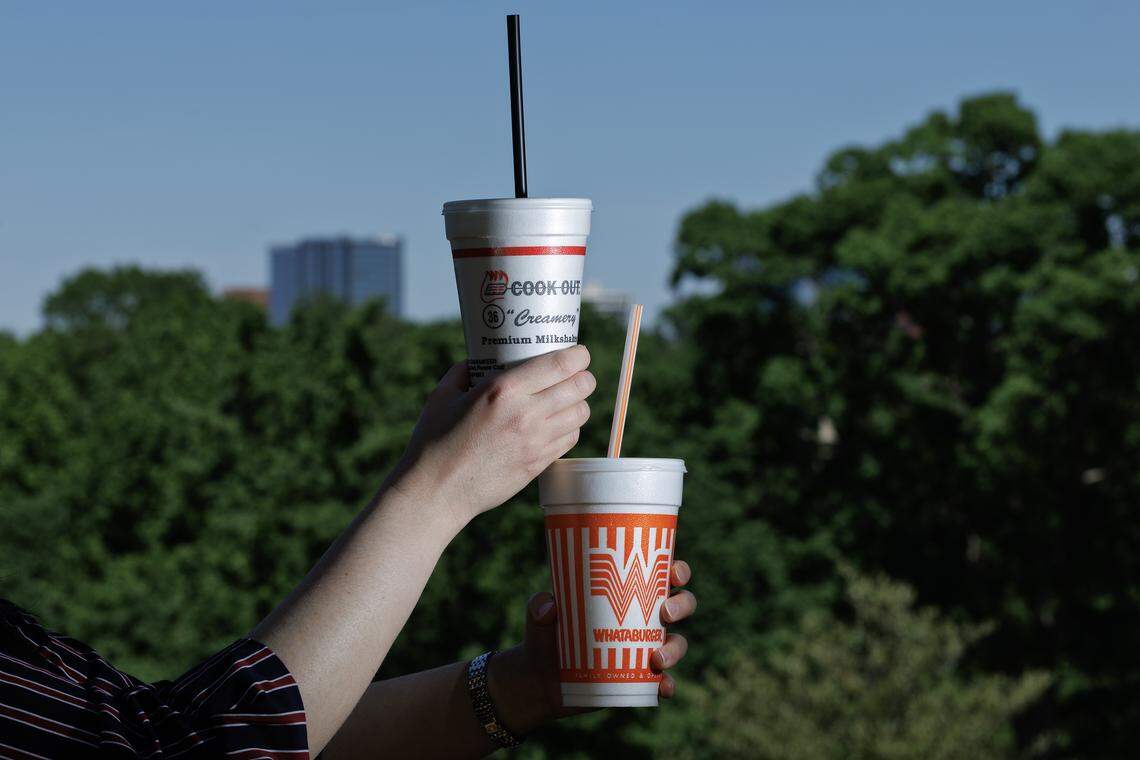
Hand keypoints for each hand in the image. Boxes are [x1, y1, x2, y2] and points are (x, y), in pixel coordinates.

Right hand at [395, 346, 595, 526]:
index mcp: (503, 390)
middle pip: (580, 387)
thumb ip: (461, 373)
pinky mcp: (538, 464)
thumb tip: (473, 362)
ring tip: (567, 400)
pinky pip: (570, 439)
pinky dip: (569, 428)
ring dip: (578, 403)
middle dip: (584, 377)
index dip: (578, 355)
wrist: (437, 490)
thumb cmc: (434, 441)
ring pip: (580, 414)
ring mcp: (535, 441)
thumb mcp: (442, 396)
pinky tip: (557, 425)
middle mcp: (526, 413)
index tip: (578, 353)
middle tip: (576, 375)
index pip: (560, 365)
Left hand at [487, 560, 696, 733]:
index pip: (661, 573)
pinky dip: (668, 685)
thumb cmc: (544, 634)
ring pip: (677, 643)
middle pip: (680, 605)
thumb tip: (550, 606)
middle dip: (682, 605)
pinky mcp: (639, 678)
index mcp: (626, 592)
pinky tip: (663, 687)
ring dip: (675, 649)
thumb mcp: (538, 615)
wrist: (538, 680)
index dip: (677, 570)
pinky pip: (663, 682)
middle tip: (665, 613)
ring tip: (657, 658)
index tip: (674, 573)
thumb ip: (538, 604)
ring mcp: (644, 648)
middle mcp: (641, 617)